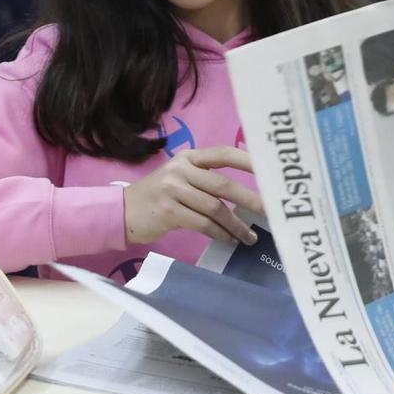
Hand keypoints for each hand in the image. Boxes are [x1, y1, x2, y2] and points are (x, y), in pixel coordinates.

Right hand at [124, 147, 264, 245]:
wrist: (122, 211)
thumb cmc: (158, 196)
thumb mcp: (180, 179)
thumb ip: (205, 180)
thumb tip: (245, 194)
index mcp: (189, 157)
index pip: (223, 154)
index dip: (248, 161)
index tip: (270, 171)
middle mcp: (181, 169)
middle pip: (222, 184)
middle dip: (250, 199)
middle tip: (270, 212)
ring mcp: (172, 189)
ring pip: (214, 208)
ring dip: (236, 225)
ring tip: (250, 237)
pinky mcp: (168, 211)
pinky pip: (202, 223)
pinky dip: (219, 233)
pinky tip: (229, 239)